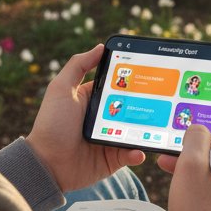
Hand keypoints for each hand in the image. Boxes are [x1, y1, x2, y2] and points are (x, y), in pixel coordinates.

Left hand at [26, 44, 144, 191]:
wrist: (46, 164)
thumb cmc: (52, 124)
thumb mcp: (61, 88)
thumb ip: (78, 66)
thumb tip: (100, 47)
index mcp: (93, 100)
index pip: (118, 87)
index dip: (132, 80)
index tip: (149, 73)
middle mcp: (104, 118)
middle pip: (132, 108)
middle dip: (147, 104)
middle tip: (163, 100)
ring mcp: (110, 139)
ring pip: (136, 131)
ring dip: (147, 129)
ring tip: (156, 126)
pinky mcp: (113, 159)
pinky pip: (131, 154)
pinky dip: (137, 152)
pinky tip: (139, 149)